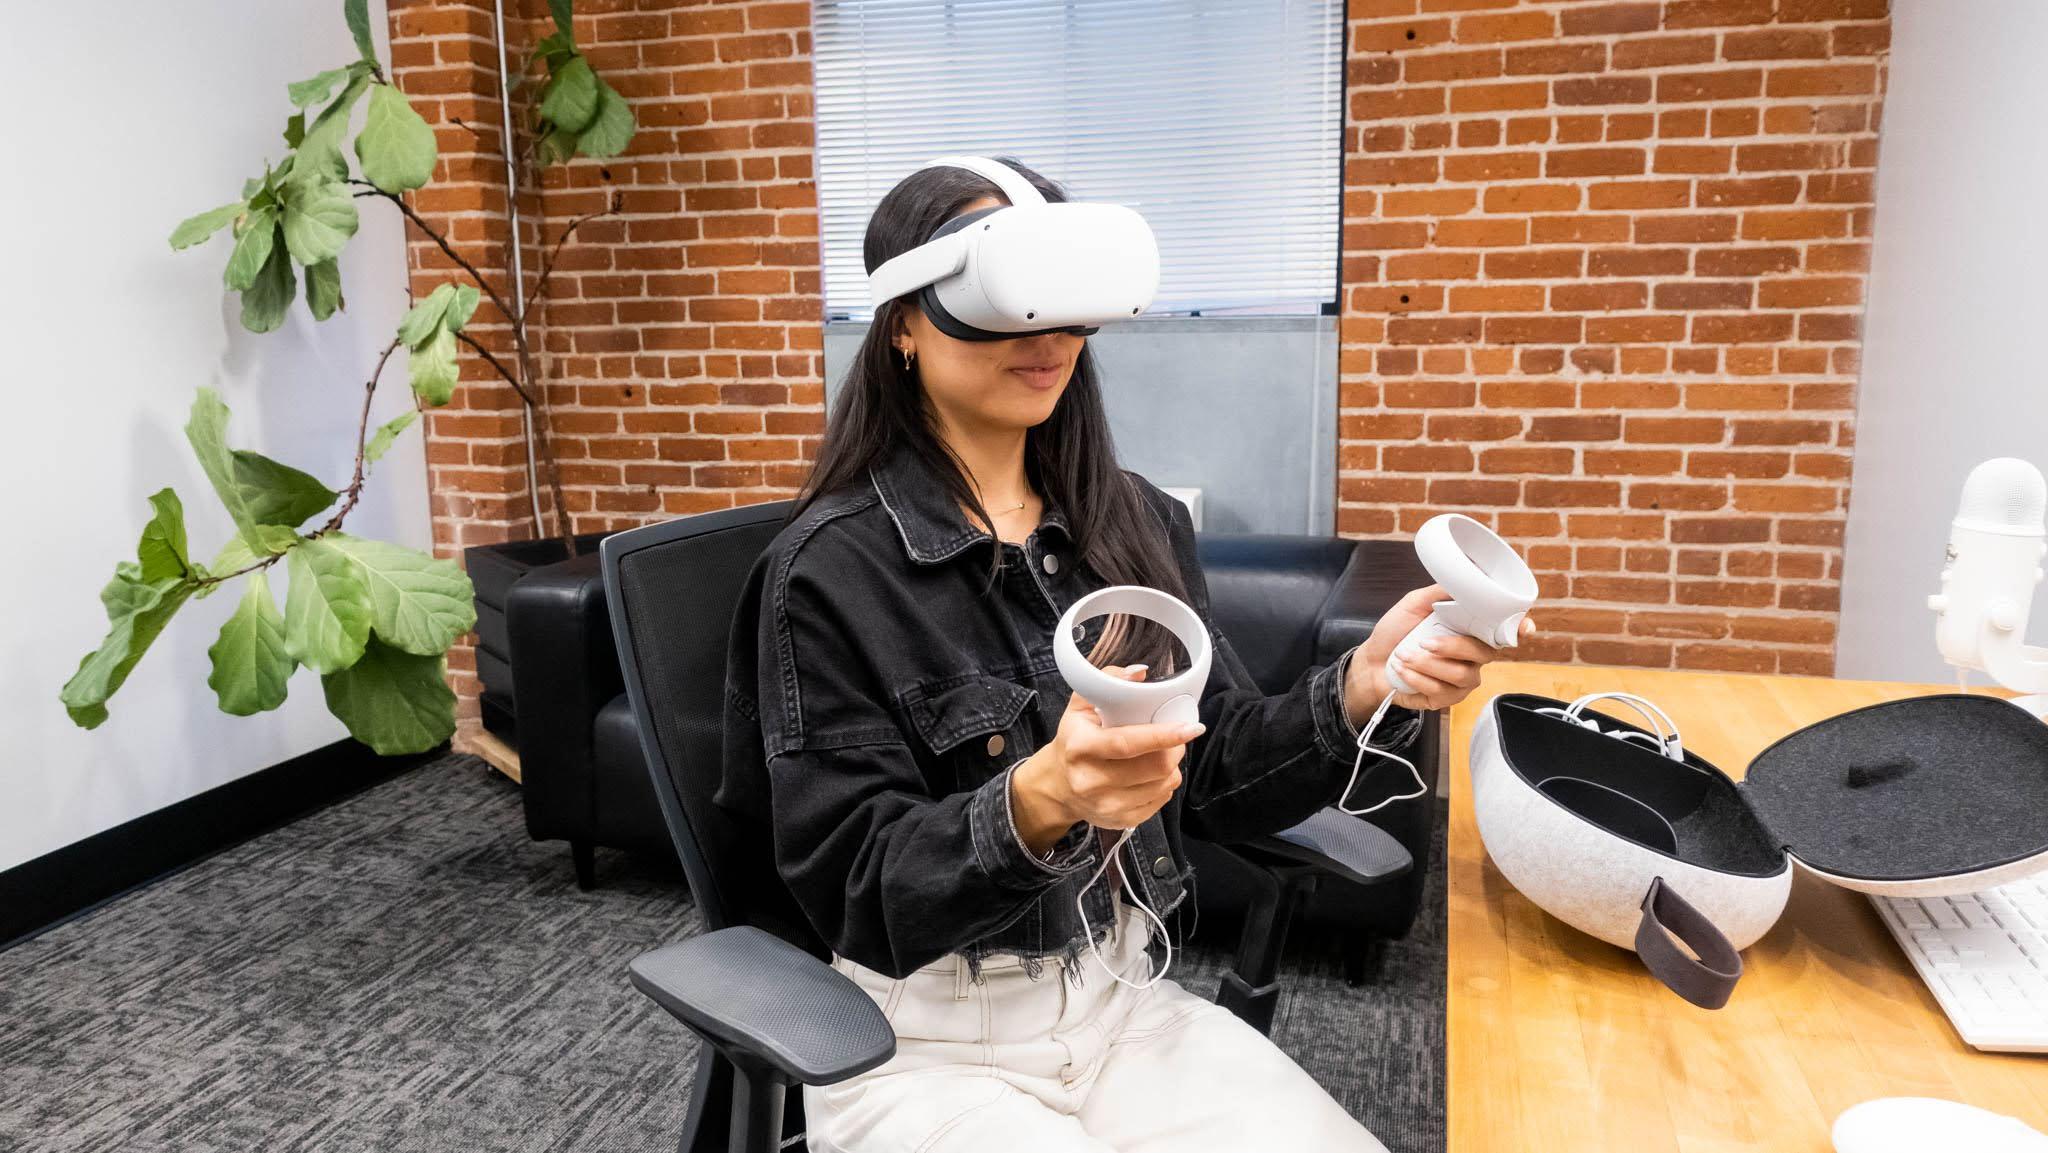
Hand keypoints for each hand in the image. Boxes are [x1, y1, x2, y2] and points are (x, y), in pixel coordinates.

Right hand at [1010, 665, 1202, 854]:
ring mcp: (1106, 805)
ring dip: (1172, 766)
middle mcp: (1091, 780)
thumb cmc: (1074, 740)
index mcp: (1081, 747)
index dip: (1164, 735)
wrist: (1057, 785)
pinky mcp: (1120, 821)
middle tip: (1176, 737)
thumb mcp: (1080, 706)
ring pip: (1163, 784)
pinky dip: (1164, 784)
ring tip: (1161, 754)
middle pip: (1155, 767)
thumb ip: (1107, 681)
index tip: (1191, 727)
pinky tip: (1152, 775)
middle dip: (1175, 749)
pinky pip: (1161, 801)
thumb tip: (1140, 672)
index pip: (1128, 743)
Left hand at [1345, 584, 1536, 716]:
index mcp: (1470, 629)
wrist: (1371, 662)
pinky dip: (1418, 678)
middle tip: (1424, 642)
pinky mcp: (1447, 699)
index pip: (1504, 629)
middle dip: (1452, 647)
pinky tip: (1404, 671)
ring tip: (1404, 656)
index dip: (1519, 627)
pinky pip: (1444, 692)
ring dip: (1427, 664)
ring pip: (1462, 674)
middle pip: (1484, 653)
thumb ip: (1438, 593)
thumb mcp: (1413, 605)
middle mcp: (1473, 655)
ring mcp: (1463, 679)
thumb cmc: (1396, 633)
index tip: (1524, 626)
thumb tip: (1461, 579)